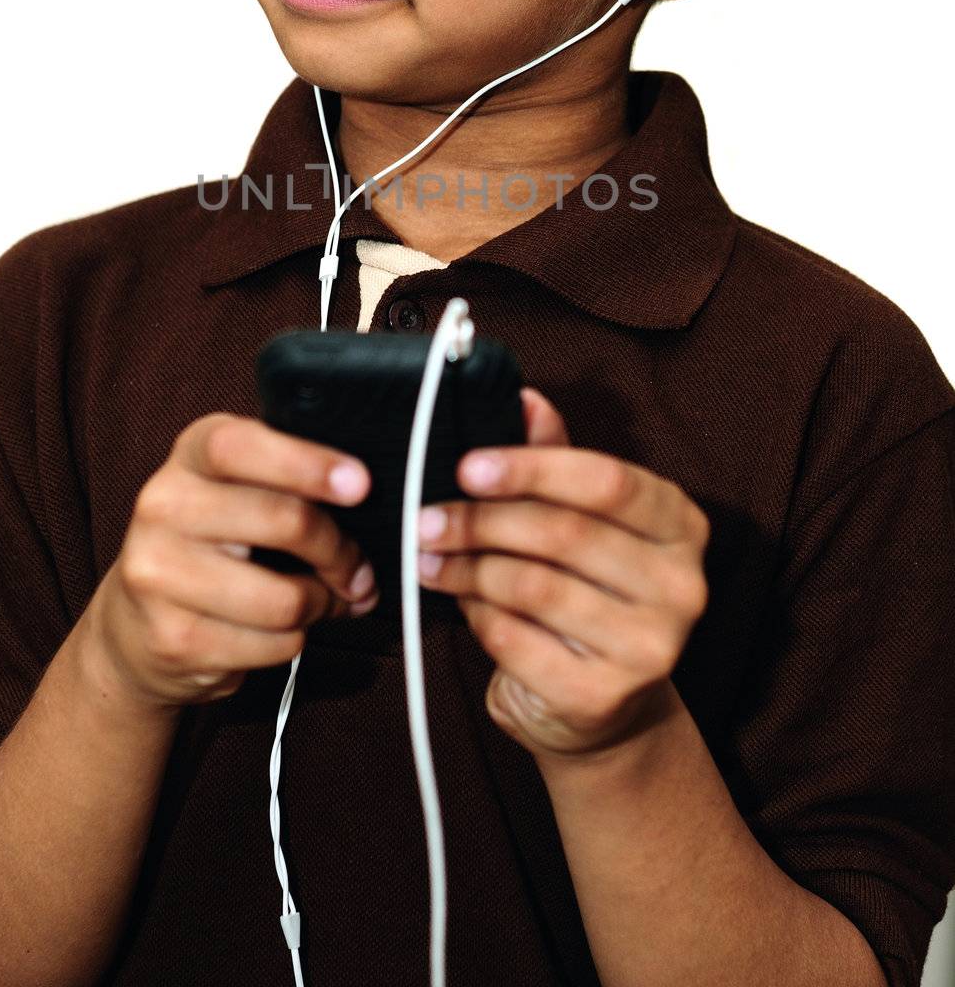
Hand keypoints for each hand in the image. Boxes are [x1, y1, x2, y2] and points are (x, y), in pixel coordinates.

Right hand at [84, 413, 378, 711]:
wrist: (134, 625)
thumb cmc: (212, 544)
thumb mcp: (239, 490)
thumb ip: (293, 483)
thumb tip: (380, 512)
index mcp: (190, 455)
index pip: (240, 446)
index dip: (306, 463)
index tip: (360, 484)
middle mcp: (163, 506)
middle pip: (284, 521)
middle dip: (341, 552)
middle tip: (359, 569)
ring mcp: (159, 575)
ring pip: (286, 599)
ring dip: (320, 605)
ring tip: (317, 600)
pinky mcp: (173, 639)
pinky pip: (273, 645)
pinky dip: (293, 640)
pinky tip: (278, 629)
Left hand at [415, 388, 709, 765]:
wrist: (601, 708)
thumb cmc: (586, 592)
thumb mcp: (578, 518)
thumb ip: (554, 459)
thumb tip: (524, 398)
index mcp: (681, 525)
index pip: (607, 482)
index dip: (531, 468)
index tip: (466, 465)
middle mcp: (682, 586)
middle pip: (564, 533)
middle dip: (481, 520)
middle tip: (425, 516)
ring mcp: (650, 648)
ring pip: (533, 585)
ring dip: (466, 566)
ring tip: (427, 556)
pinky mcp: (603, 696)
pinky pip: (514, 639)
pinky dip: (475, 614)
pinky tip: (459, 601)